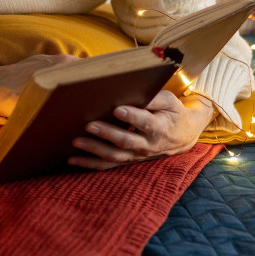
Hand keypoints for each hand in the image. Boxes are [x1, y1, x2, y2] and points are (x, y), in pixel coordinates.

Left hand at [67, 91, 214, 169]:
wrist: (183, 136)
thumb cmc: (172, 113)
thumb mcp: (169, 101)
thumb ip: (153, 97)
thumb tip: (133, 90)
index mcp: (160, 127)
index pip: (146, 122)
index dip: (132, 116)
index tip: (118, 109)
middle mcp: (148, 145)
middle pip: (126, 141)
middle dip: (107, 134)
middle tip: (89, 125)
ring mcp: (137, 155)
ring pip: (114, 156)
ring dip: (94, 150)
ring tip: (76, 141)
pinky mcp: (128, 160)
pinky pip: (107, 165)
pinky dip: (89, 164)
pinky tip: (72, 159)